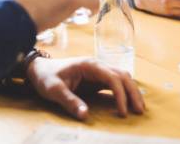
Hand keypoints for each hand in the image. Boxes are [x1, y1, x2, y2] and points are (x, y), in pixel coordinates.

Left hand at [27, 57, 144, 119]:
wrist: (39, 69)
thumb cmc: (46, 77)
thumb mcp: (54, 90)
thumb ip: (69, 101)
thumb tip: (85, 116)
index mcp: (89, 65)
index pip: (112, 77)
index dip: (120, 94)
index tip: (122, 112)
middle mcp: (96, 65)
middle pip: (122, 75)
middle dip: (133, 92)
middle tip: (139, 111)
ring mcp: (97, 71)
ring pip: (121, 77)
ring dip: (131, 90)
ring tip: (139, 108)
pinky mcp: (96, 78)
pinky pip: (114, 83)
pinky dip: (124, 91)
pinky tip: (129, 102)